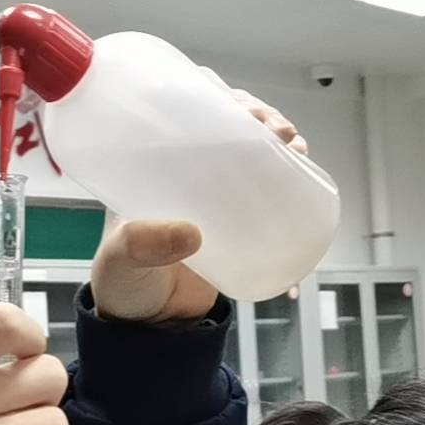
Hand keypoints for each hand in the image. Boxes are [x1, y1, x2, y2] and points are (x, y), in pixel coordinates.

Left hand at [89, 86, 304, 322]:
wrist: (151, 330)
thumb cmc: (123, 284)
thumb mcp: (122, 260)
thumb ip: (144, 246)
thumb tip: (190, 234)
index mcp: (152, 168)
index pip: (181, 112)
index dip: (209, 94)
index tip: (231, 98)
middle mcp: (187, 172)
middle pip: (226, 124)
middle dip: (256, 115)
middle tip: (273, 129)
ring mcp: (215, 195)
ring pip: (252, 150)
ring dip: (277, 138)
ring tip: (292, 147)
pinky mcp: (240, 221)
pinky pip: (268, 188)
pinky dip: (290, 176)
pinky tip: (301, 172)